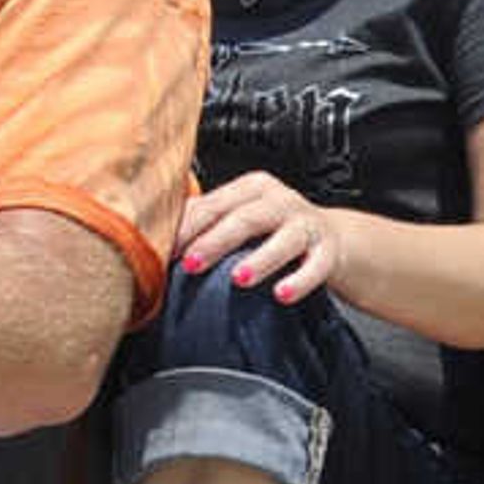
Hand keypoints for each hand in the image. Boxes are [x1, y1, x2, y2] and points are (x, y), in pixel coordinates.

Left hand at [177, 170, 345, 303]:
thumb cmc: (272, 230)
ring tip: (239, 279)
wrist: (330, 240)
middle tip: (191, 264)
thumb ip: (202, 223)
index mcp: (251, 189)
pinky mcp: (328, 251)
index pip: (214, 205)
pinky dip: (300, 280)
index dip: (188, 228)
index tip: (165, 252)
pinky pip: (317, 266)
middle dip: (216, 241)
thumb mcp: (237, 218)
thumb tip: (153, 240)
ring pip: (285, 239)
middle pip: (246, 218)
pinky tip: (282, 294)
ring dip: (261, 259)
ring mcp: (307, 225)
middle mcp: (280, 202)